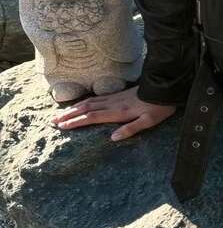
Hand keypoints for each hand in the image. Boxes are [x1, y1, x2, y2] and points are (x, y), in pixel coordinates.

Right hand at [51, 88, 177, 140]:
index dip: (77, 122)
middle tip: (53, 121)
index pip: (92, 117)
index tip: (63, 127)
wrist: (164, 88)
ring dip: (74, 108)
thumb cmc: (159, 108)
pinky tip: (79, 104)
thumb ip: (131, 129)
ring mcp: (114, 98)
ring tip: (61, 114)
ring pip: (89, 102)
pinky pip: (96, 98)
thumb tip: (112, 138)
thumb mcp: (149, 122)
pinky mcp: (118, 94)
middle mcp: (113, 104)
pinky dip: (84, 101)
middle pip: (86, 109)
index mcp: (119, 112)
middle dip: (69, 115)